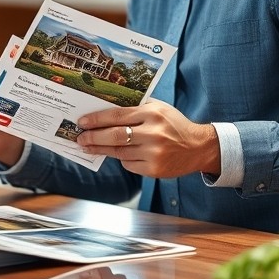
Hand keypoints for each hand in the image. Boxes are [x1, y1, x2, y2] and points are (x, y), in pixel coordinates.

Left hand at [75, 99, 219, 178]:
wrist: (198, 147)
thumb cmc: (174, 124)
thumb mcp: (158, 109)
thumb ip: (135, 108)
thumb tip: (103, 110)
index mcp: (152, 114)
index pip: (117, 115)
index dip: (96, 119)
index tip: (82, 122)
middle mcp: (153, 133)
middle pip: (115, 135)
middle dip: (93, 137)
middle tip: (80, 138)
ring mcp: (154, 153)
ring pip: (119, 152)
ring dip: (101, 149)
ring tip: (88, 146)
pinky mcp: (154, 169)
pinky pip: (129, 164)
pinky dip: (121, 159)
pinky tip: (117, 154)